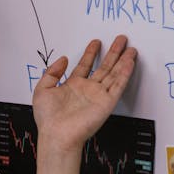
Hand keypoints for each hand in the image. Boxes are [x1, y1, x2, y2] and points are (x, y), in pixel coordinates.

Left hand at [32, 34, 136, 153]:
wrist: (57, 135)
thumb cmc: (48, 118)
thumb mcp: (43, 89)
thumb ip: (52, 72)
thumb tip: (63, 58)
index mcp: (72, 86)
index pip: (85, 65)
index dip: (90, 53)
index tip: (96, 42)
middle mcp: (87, 90)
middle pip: (104, 67)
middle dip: (113, 52)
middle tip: (121, 39)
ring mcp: (99, 95)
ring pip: (114, 73)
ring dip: (123, 60)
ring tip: (130, 48)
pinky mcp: (107, 103)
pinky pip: (118, 85)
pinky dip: (125, 73)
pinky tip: (130, 62)